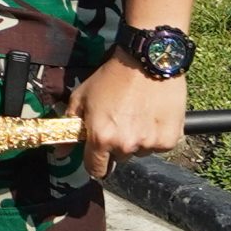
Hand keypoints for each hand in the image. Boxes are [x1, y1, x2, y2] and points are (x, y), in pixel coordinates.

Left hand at [65, 55, 186, 179]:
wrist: (146, 62)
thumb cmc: (110, 78)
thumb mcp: (82, 98)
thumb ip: (70, 126)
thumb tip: (60, 153)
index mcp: (101, 137)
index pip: (96, 168)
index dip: (95, 163)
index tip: (98, 155)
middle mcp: (125, 145)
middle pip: (119, 157)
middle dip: (117, 144)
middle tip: (120, 121)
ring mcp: (149, 143)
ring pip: (140, 151)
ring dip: (138, 140)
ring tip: (138, 115)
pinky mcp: (169, 139)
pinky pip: (159, 146)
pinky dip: (156, 136)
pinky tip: (153, 116)